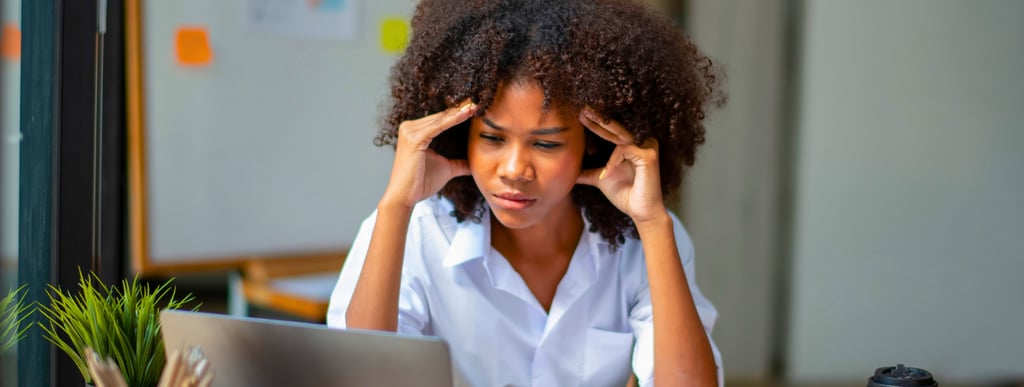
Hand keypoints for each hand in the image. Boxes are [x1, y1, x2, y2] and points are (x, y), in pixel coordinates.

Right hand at [381, 100, 477, 208]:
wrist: (404, 197)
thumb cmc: (421, 183)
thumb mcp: (446, 169)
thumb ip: (459, 164)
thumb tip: (474, 165)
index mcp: (414, 131)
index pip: (441, 119)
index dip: (458, 113)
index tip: (475, 107)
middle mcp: (409, 128)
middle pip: (441, 116)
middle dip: (461, 109)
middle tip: (479, 101)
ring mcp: (409, 132)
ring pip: (441, 119)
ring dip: (459, 112)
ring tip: (476, 105)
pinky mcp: (414, 138)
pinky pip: (439, 126)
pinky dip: (454, 119)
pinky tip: (467, 114)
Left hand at [576, 107, 666, 223]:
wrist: (639, 211)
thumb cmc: (624, 194)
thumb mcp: (600, 178)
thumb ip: (587, 172)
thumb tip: (569, 171)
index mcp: (630, 145)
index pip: (611, 131)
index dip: (596, 123)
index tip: (579, 114)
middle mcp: (640, 142)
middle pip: (615, 127)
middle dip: (597, 117)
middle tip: (582, 107)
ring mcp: (647, 146)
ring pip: (619, 134)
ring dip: (601, 129)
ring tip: (585, 119)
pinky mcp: (649, 155)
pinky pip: (625, 149)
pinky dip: (613, 160)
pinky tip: (606, 174)